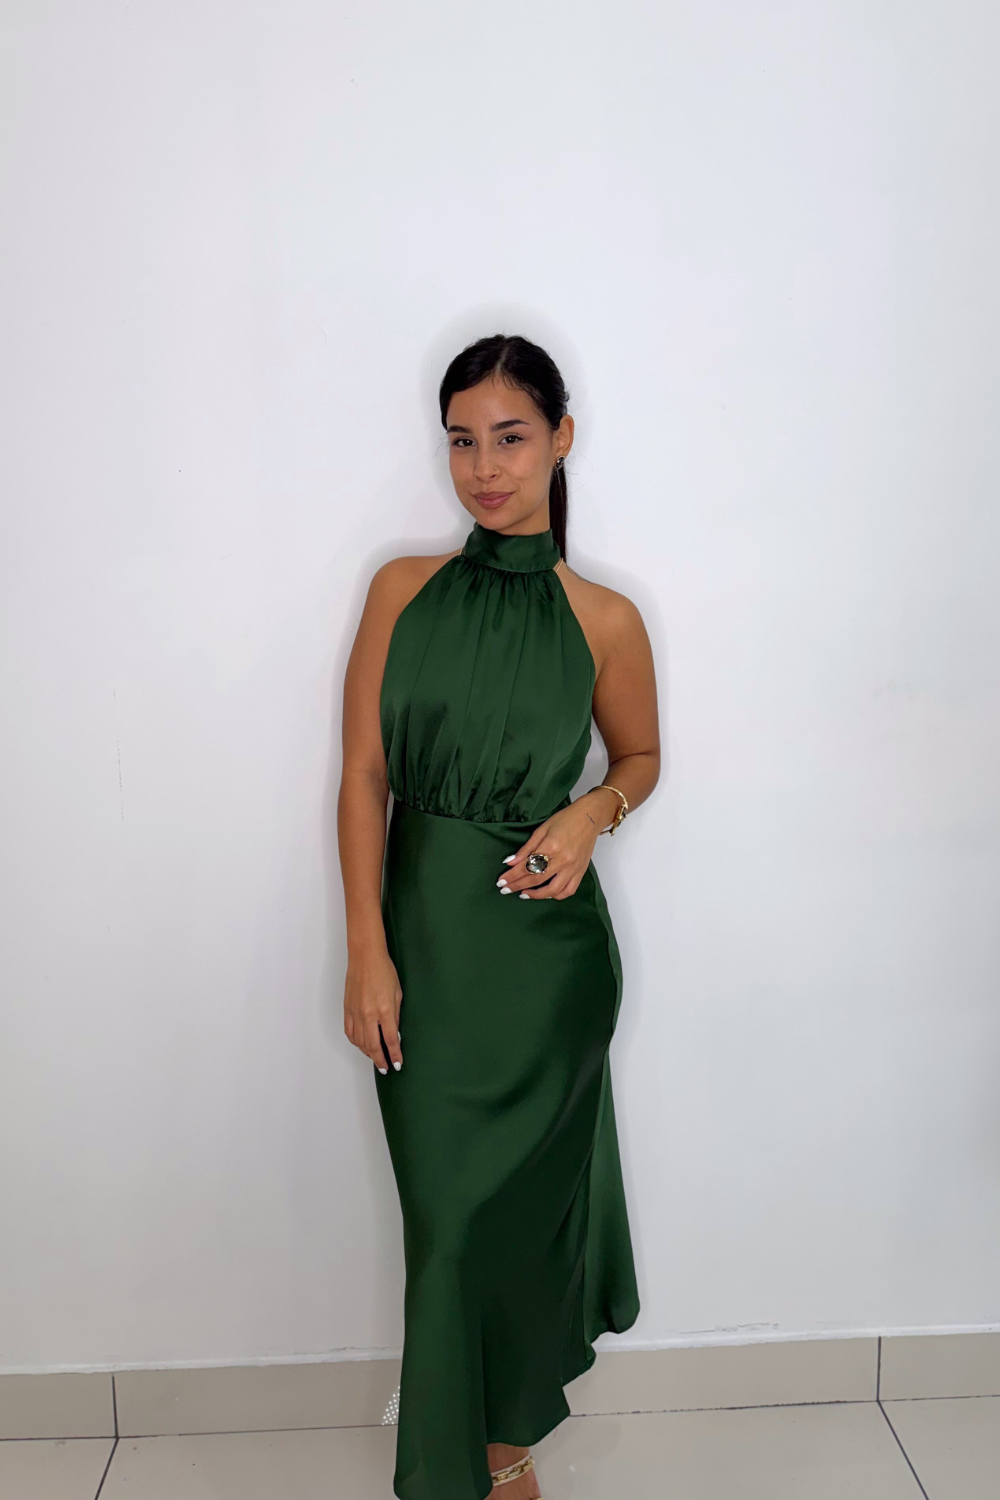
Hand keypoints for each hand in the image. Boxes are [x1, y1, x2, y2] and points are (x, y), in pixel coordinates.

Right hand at [344, 944, 402, 1072]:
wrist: (365, 957)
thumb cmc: (384, 970)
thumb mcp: (398, 993)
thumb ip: (396, 1016)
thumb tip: (394, 1033)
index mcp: (384, 1010)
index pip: (390, 1040)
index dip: (394, 1055)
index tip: (397, 1064)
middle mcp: (368, 1014)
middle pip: (373, 1046)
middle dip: (380, 1060)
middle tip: (385, 1068)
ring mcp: (355, 1012)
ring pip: (359, 1042)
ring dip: (368, 1053)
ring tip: (375, 1058)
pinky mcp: (347, 1009)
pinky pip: (349, 1032)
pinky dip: (355, 1042)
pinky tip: (361, 1045)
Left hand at [496, 797, 601, 900]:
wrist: (590, 816)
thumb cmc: (565, 819)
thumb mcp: (542, 829)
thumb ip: (526, 848)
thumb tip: (510, 862)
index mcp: (551, 846)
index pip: (527, 866)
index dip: (512, 876)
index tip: (501, 882)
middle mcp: (562, 860)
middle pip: (536, 879)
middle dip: (518, 886)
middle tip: (505, 890)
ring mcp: (573, 868)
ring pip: (553, 889)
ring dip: (536, 895)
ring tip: (524, 894)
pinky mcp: (581, 872)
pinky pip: (568, 890)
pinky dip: (556, 895)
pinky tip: (546, 894)